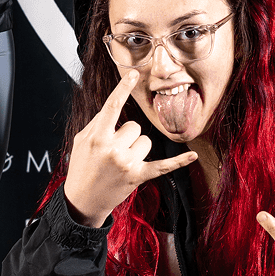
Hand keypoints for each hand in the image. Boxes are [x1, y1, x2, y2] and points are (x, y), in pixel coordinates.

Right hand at [62, 69, 197, 226]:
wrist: (82, 201)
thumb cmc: (81, 167)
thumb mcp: (81, 141)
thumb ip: (98, 123)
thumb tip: (115, 107)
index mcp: (97, 137)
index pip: (112, 107)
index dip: (123, 89)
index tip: (134, 74)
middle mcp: (113, 150)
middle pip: (134, 126)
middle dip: (126, 135)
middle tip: (112, 151)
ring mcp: (127, 164)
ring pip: (146, 140)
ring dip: (136, 148)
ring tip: (120, 162)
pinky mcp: (138, 176)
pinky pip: (163, 166)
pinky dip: (178, 162)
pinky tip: (193, 156)